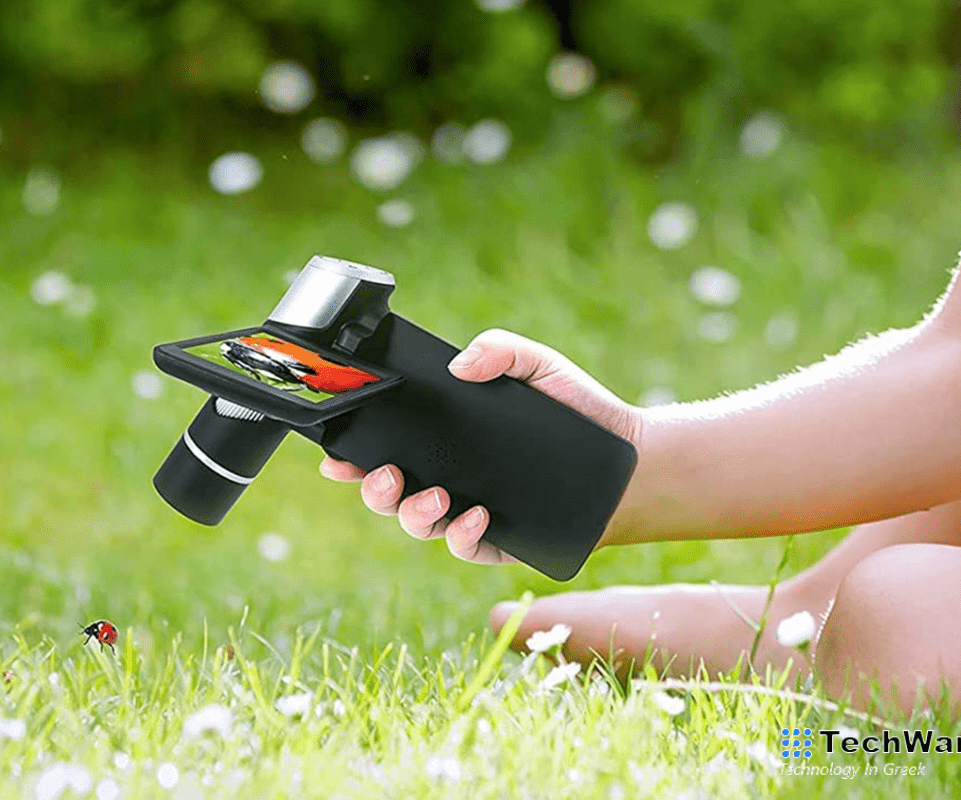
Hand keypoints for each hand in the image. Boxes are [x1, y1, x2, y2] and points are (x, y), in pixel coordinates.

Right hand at [319, 328, 641, 564]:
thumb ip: (501, 351)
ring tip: (437, 496)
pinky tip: (478, 515)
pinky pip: (464, 546)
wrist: (627, 459)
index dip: (352, 453)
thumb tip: (459, 363)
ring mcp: (469, 511)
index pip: (388, 446)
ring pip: (417, 524)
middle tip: (383, 473)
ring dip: (412, 513)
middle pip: (388, 491)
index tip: (333, 453)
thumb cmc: (578, 410)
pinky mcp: (498, 541)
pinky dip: (461, 533)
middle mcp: (450, 476)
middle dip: (371, 488)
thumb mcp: (541, 367)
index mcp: (448, 439)